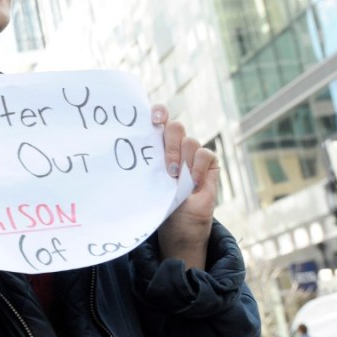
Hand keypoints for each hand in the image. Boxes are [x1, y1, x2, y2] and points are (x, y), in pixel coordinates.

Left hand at [153, 105, 217, 268]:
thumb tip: (128, 150)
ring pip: (190, 141)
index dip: (159, 113)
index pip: (159, 119)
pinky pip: (205, 154)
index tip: (154, 119)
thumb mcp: (147, 181)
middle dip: (170, 145)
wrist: (178, 224)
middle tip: (167, 169)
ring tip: (176, 180)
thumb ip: (146, 163)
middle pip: (175, 127)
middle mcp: (175, 145)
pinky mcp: (209, 163)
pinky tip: (192, 184)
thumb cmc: (157, 202)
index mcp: (156, 145)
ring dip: (183, 161)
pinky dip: (198, 169)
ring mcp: (192, 153)